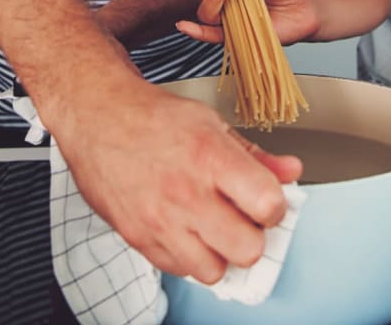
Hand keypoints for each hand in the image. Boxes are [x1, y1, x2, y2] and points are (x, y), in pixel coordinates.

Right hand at [52, 70, 302, 283]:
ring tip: (216, 227)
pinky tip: (189, 230)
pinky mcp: (138, 239)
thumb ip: (255, 155)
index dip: (276, 206)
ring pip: (214, 271)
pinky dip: (190, 257)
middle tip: (245, 218)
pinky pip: (180, 270)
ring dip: (221, 253)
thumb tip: (291, 171)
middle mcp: (186, 194)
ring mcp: (160, 222)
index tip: (268, 201)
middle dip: (253, 236)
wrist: (99, 119)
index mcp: (210, 158)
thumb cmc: (155, 118)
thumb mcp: (212, 123)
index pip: (267, 204)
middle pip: (247, 249)